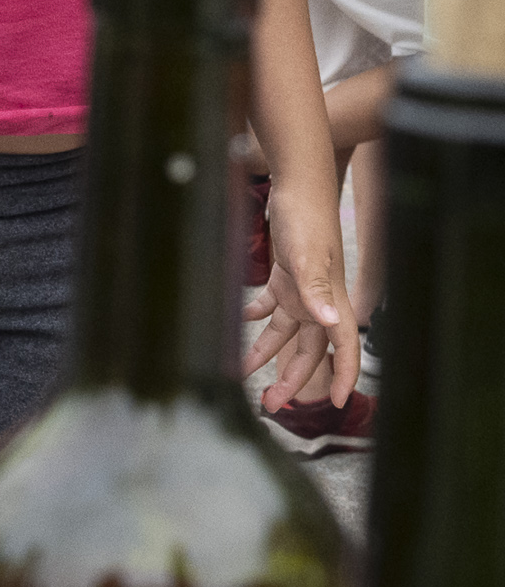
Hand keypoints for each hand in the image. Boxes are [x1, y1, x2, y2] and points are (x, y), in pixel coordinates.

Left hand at [242, 186, 359, 407]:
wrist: (296, 183)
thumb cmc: (305, 216)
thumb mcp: (306, 254)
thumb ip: (316, 288)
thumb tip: (329, 320)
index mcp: (331, 300)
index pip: (344, 346)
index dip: (344, 375)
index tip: (334, 402)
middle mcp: (320, 300)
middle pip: (310, 349)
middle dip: (293, 378)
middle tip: (273, 403)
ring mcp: (303, 289)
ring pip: (287, 333)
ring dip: (268, 352)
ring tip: (247, 373)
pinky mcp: (286, 275)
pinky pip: (272, 304)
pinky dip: (258, 316)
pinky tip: (241, 321)